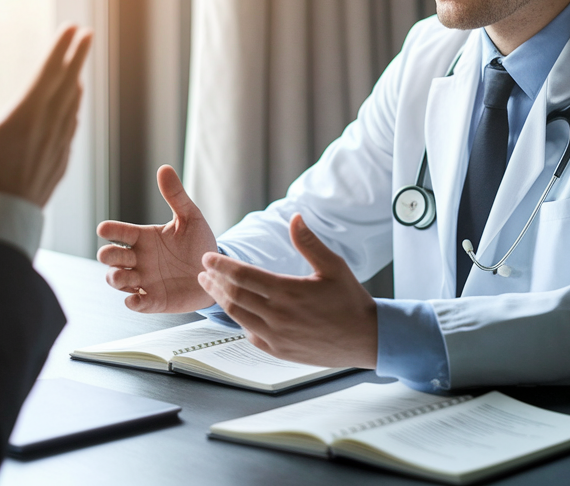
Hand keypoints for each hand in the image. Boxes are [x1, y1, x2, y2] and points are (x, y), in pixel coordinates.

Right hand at [0, 25, 91, 205]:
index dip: (61, 48)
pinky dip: (73, 111)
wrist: (7, 219)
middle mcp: (50, 124)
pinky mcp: (60, 161)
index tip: (72, 28)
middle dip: (77, 57)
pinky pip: (71, 128)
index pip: (50, 72)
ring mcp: (59, 143)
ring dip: (75, 83)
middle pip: (68, 83)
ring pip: (73, 105)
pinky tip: (72, 111)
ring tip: (77, 71)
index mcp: (29, 113)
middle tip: (87, 35)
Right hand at [97, 165, 217, 312]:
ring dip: (115, 279)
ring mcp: (144, 280)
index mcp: (144, 237)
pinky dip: (133, 303)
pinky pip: (137, 304)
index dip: (111, 230)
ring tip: (120, 276)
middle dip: (108, 256)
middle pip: (112, 257)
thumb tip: (164, 168)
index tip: (104, 229)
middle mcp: (139, 259)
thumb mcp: (190, 217)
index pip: (121, 232)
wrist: (215, 271)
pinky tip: (135, 299)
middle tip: (111, 253)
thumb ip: (176, 196)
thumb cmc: (199, 243)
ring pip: (118, 280)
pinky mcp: (155, 300)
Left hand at [197, 214, 377, 368]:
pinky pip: (249, 333)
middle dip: (214, 281)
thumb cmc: (351, 300)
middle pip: (234, 295)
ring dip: (220, 300)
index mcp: (288, 292)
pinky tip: (236, 310)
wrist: (365, 338)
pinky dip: (238, 319)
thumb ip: (309, 242)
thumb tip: (295, 217)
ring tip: (212, 288)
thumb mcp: (333, 266)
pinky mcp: (278, 351)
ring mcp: (276, 336)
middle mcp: (278, 316)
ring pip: (237, 315)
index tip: (208, 258)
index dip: (221, 265)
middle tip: (204, 271)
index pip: (242, 275)